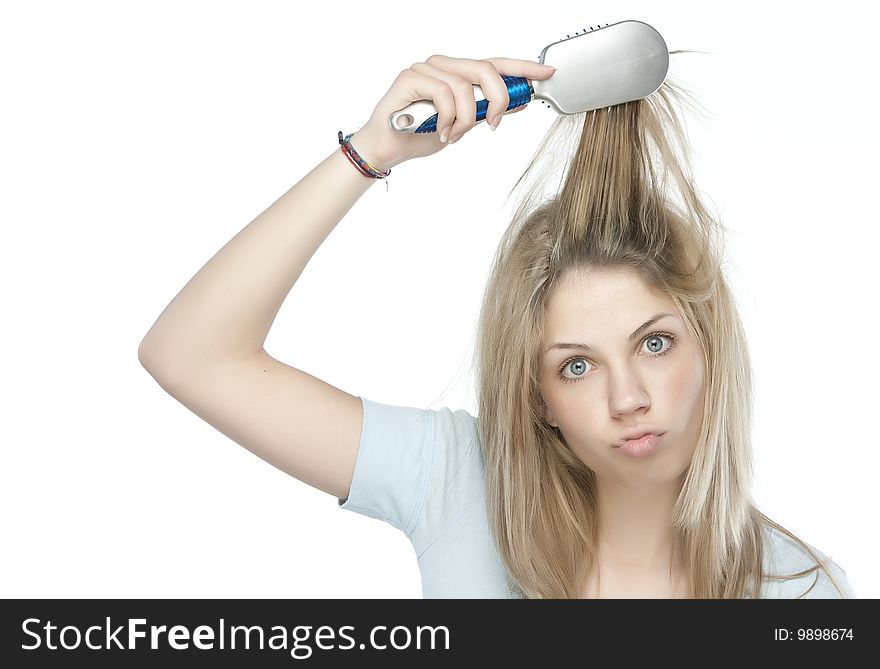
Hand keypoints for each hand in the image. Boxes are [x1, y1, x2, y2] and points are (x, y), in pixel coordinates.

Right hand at [348, 55, 555, 171]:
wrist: (388, 149)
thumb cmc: (420, 135)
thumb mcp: (463, 126)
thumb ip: (486, 112)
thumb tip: (519, 103)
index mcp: (457, 73)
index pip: (495, 63)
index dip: (522, 67)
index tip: (547, 71)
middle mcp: (443, 65)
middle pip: (485, 69)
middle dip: (498, 98)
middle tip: (494, 123)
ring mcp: (426, 69)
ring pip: (464, 86)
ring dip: (465, 119)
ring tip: (453, 136)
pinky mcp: (410, 78)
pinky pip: (443, 94)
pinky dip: (447, 118)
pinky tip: (440, 132)